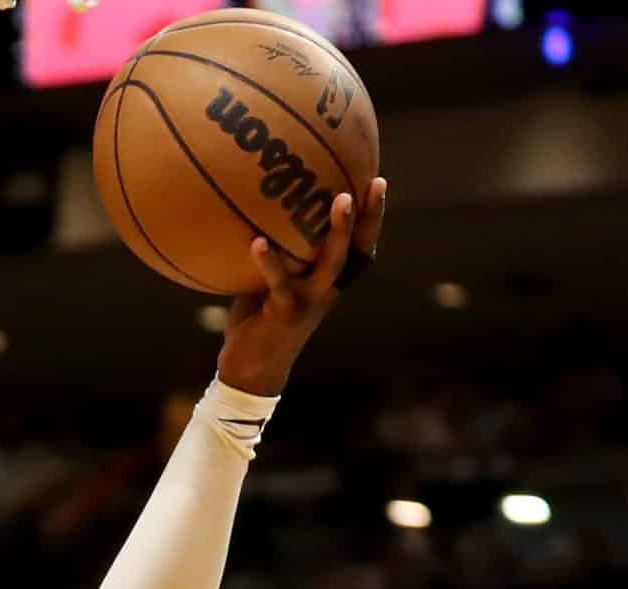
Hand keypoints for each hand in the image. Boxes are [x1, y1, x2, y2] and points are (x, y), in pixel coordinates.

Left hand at [216, 176, 389, 396]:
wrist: (250, 369)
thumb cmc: (257, 319)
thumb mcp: (267, 282)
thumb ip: (272, 252)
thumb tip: (253, 208)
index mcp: (328, 281)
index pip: (358, 244)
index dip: (372, 216)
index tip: (377, 180)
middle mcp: (326, 289)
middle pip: (357, 248)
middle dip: (368, 215)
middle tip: (374, 183)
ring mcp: (310, 301)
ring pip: (332, 262)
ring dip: (339, 231)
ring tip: (339, 200)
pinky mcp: (286, 313)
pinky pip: (280, 283)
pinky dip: (269, 263)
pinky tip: (257, 242)